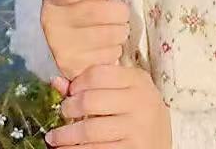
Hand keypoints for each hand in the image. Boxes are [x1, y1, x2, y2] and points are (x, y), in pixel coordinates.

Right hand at [41, 0, 128, 79]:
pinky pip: (110, 56)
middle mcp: (52, 24)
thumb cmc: (73, 12)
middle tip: (117, 13)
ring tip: (112, 30)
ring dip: (119, 31)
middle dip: (118, 12)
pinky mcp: (74, 70)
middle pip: (102, 12)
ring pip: (112, 35)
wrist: (54, 49)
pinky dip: (114, 50)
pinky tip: (105, 47)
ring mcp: (62, 49)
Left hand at [46, 64, 171, 148]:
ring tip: (54, 137)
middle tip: (63, 112)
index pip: (98, 73)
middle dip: (69, 108)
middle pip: (91, 100)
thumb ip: (95, 85)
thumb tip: (56, 81)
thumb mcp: (125, 94)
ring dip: (65, 135)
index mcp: (138, 80)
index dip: (78, 82)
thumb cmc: (139, 115)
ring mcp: (137, 128)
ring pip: (89, 129)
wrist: (161, 144)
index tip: (70, 91)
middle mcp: (140, 101)